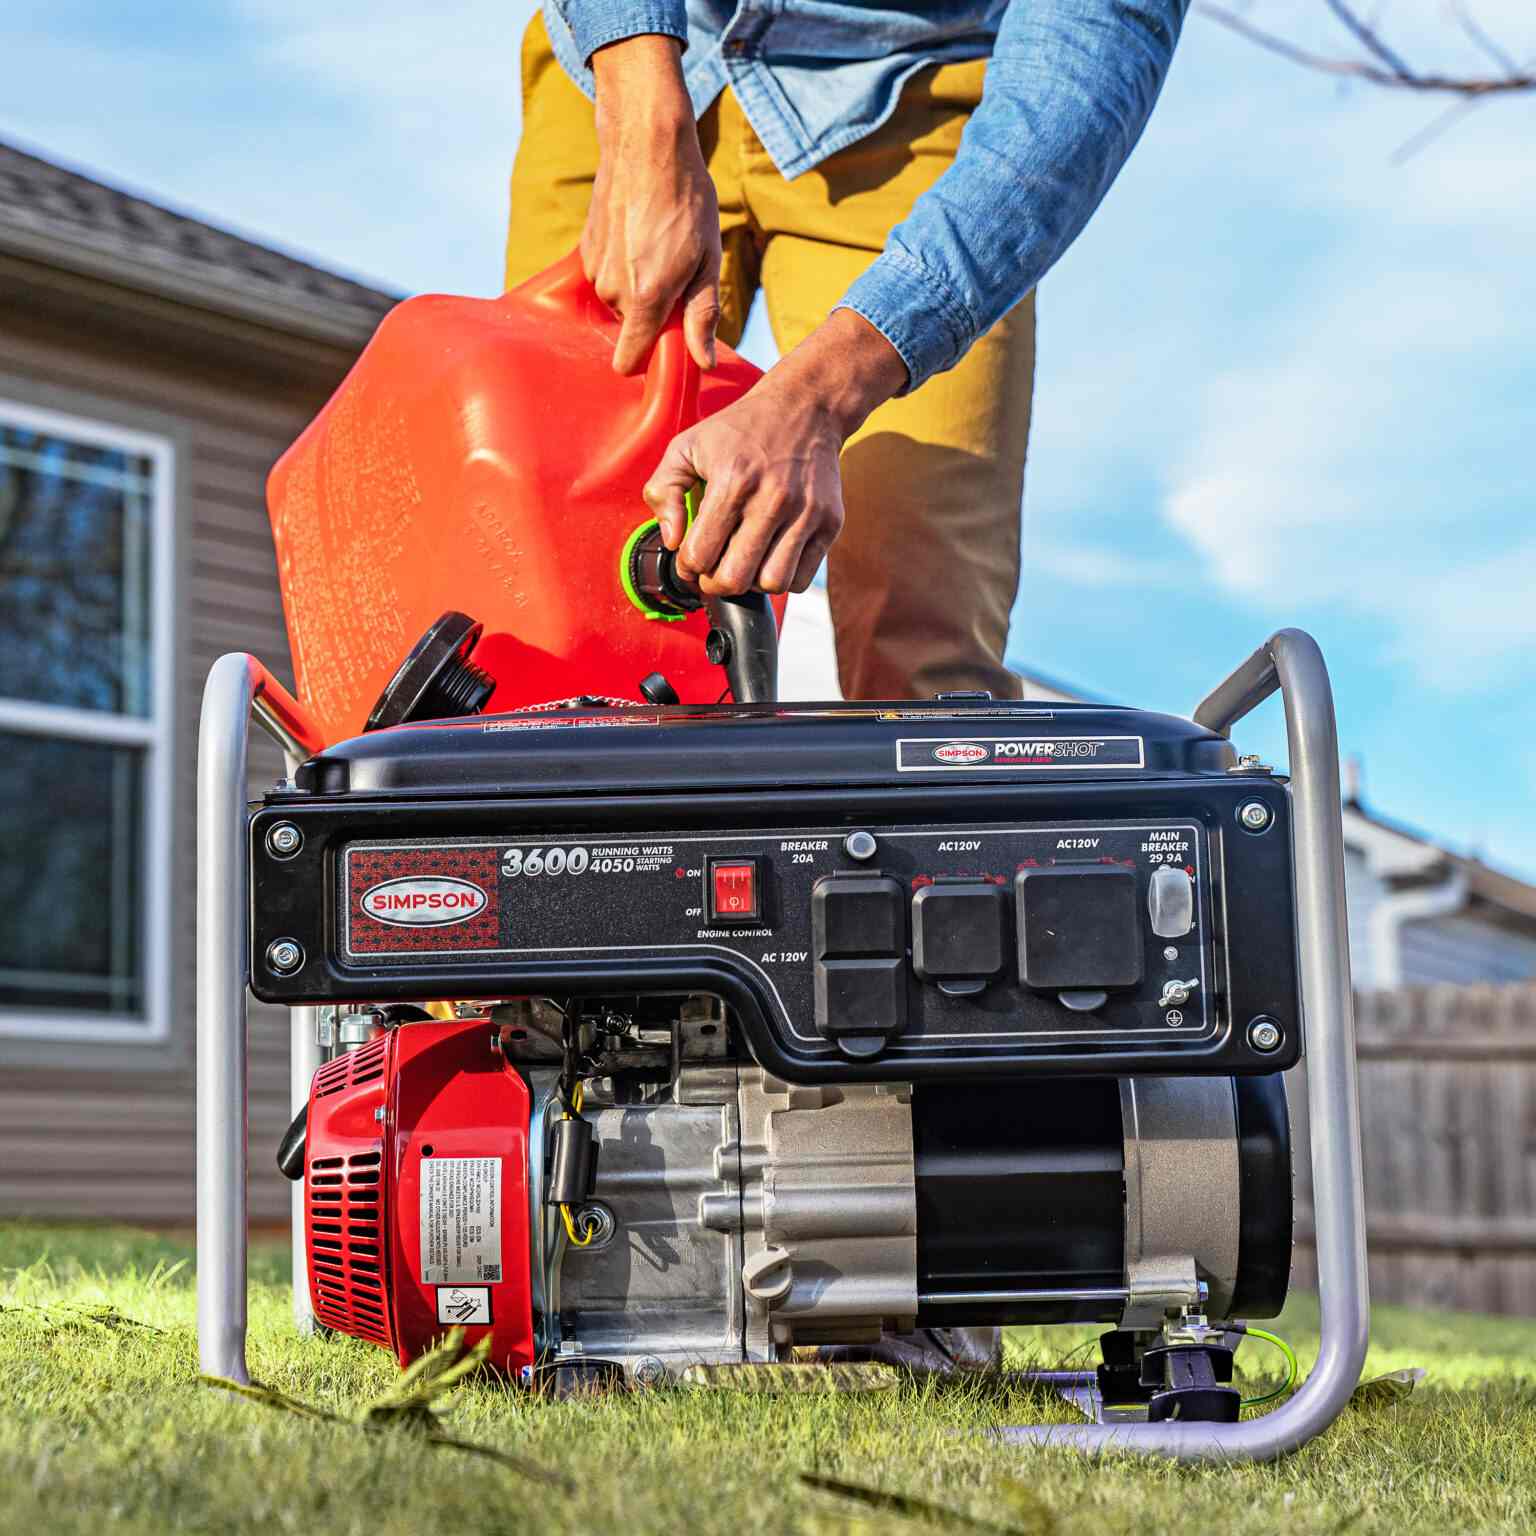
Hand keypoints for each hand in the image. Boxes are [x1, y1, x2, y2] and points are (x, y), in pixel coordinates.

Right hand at [585, 35, 719, 373]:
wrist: (647, 144)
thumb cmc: (686, 201)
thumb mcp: (707, 260)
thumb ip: (701, 316)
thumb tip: (701, 362)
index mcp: (645, 298)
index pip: (628, 361)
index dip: (649, 361)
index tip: (669, 346)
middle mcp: (613, 291)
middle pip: (632, 328)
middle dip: (654, 312)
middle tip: (678, 274)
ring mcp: (595, 270)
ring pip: (620, 302)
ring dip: (639, 288)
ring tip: (659, 248)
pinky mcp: (585, 252)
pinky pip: (608, 278)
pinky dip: (623, 268)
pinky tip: (639, 236)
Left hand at [643, 309, 909, 594]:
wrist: (806, 407)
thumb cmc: (741, 429)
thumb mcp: (686, 445)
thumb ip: (662, 491)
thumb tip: (671, 541)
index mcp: (733, 481)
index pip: (700, 556)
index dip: (688, 566)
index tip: (691, 557)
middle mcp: (772, 499)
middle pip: (734, 579)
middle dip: (715, 582)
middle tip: (713, 568)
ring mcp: (805, 513)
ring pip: (772, 584)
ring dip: (751, 583)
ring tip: (744, 562)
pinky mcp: (830, 522)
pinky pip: (801, 578)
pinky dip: (782, 578)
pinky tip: (769, 556)